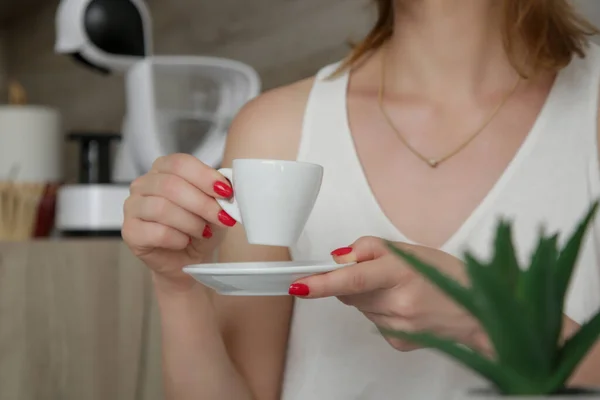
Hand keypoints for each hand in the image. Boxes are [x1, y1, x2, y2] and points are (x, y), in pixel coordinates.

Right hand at [122, 153, 237, 289]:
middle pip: (171, 185)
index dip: (205, 176)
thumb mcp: (217, 208)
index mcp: (164, 169)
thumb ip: (221, 195)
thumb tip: (229, 189)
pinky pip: (155, 232)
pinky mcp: (130, 232)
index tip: (225, 191)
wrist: (187, 259)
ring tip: (203, 232)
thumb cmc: (200, 229)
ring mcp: (133, 207)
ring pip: (161, 208)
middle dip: (202, 203)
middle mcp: (144, 184)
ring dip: (190, 222)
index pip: (180, 163)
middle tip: (221, 218)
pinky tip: (184, 241)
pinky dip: (177, 238)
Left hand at [289, 237, 487, 351]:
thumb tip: (338, 259)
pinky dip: (379, 311)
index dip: (322, 282)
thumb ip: (369, 248)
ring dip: (368, 296)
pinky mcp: (397, 341)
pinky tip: (403, 306)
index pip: (353, 279)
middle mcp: (398, 303)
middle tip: (378, 274)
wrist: (478, 313)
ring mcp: (397, 326)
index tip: (299, 284)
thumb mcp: (409, 250)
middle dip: (352, 281)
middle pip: (350, 293)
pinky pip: (372, 321)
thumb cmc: (446, 276)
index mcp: (401, 272)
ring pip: (360, 307)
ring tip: (398, 290)